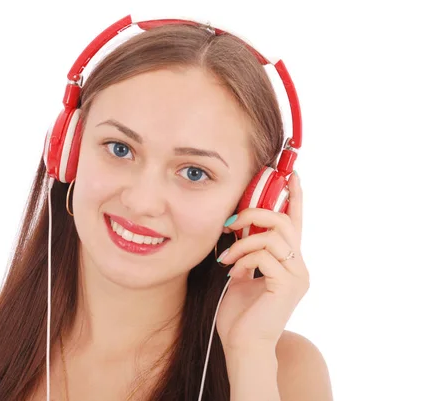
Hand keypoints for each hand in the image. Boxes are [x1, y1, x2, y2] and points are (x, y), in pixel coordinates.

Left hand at [215, 172, 308, 349]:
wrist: (242, 344)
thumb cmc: (239, 313)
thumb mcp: (240, 273)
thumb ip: (244, 251)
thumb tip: (235, 228)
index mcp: (288, 261)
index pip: (295, 222)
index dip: (294, 197)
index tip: (291, 175)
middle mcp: (299, 266)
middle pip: (285, 222)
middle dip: (256, 214)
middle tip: (232, 223)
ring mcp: (296, 275)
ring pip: (273, 236)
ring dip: (242, 243)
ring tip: (226, 258)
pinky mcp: (288, 285)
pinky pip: (264, 255)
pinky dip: (243, 259)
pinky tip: (233, 273)